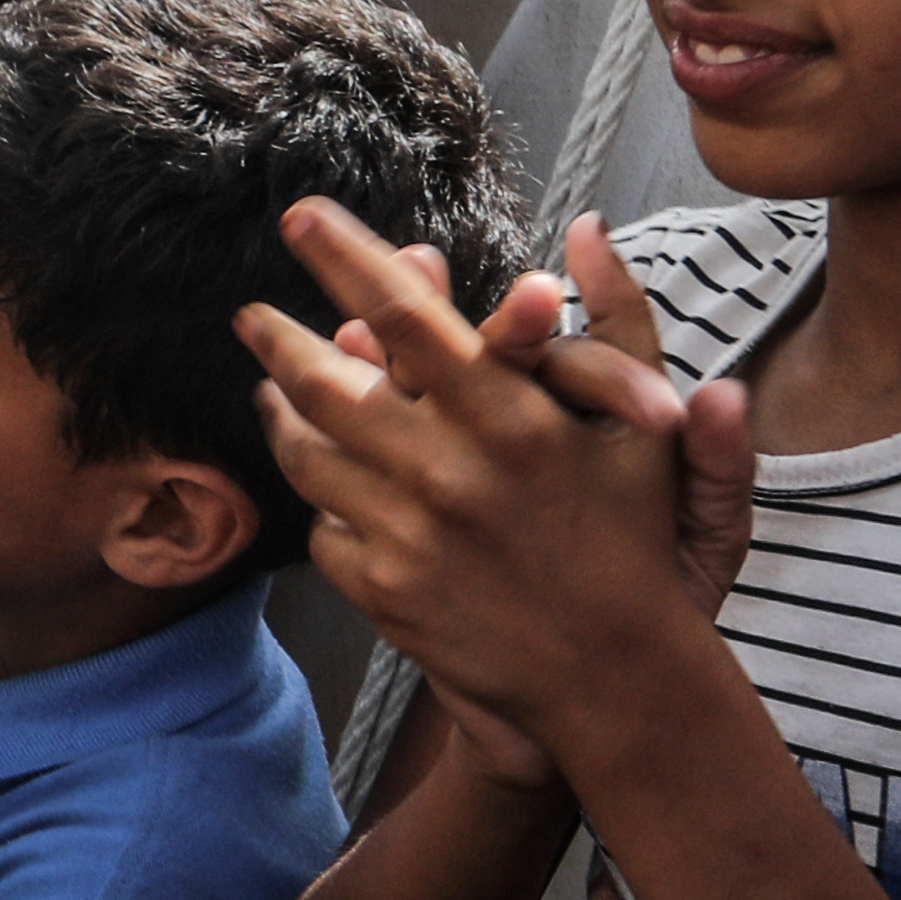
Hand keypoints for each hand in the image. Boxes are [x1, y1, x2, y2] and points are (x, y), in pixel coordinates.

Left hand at [242, 203, 730, 749]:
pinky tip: (320, 473)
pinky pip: (323, 524)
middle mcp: (448, 472)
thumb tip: (588, 229)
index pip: (406, 317)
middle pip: (324, 381)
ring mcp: (407, 535)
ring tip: (272, 387)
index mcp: (510, 420)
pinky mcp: (383, 591)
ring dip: (282, 411)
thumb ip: (623, 319)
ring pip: (308, 452)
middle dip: (278, 337)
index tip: (301, 216)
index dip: (345, 258)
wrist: (617, 682)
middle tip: (252, 312)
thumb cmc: (637, 546)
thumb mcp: (648, 427)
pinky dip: (320, 492)